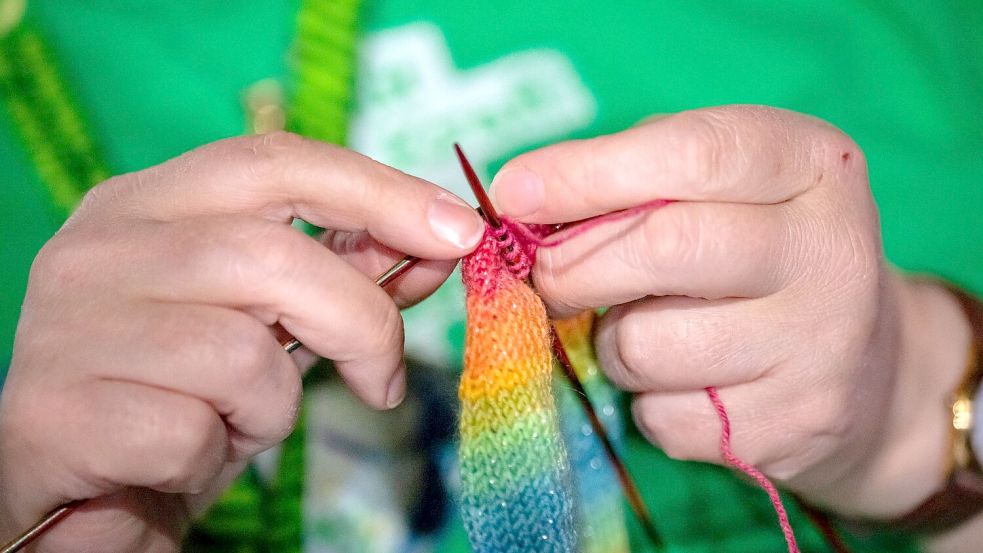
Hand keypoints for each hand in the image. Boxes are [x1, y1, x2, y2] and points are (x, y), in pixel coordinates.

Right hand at [0, 132, 483, 551]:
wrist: (82, 487)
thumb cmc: (182, 393)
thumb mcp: (266, 323)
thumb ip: (340, 272)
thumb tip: (439, 241)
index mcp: (147, 204)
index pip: (276, 163)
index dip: (381, 191)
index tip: (460, 231)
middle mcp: (99, 247)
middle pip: (273, 255)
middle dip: (359, 321)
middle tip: (382, 378)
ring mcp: (68, 325)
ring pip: (241, 353)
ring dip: (272, 405)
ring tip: (237, 420)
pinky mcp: (53, 411)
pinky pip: (193, 430)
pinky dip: (214, 454)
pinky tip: (182, 456)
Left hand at [490, 106, 971, 519]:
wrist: (867, 369)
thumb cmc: (758, 256)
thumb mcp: (721, 189)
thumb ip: (635, 180)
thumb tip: (520, 198)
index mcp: (810, 165)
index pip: (689, 154)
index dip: (586, 173)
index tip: (513, 191)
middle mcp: (830, 249)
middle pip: (662, 249)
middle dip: (573, 267)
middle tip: (549, 276)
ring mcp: (821, 345)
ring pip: (645, 345)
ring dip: (610, 342)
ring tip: (642, 329)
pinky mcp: (796, 425)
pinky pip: (662, 417)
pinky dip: (644, 400)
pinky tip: (684, 381)